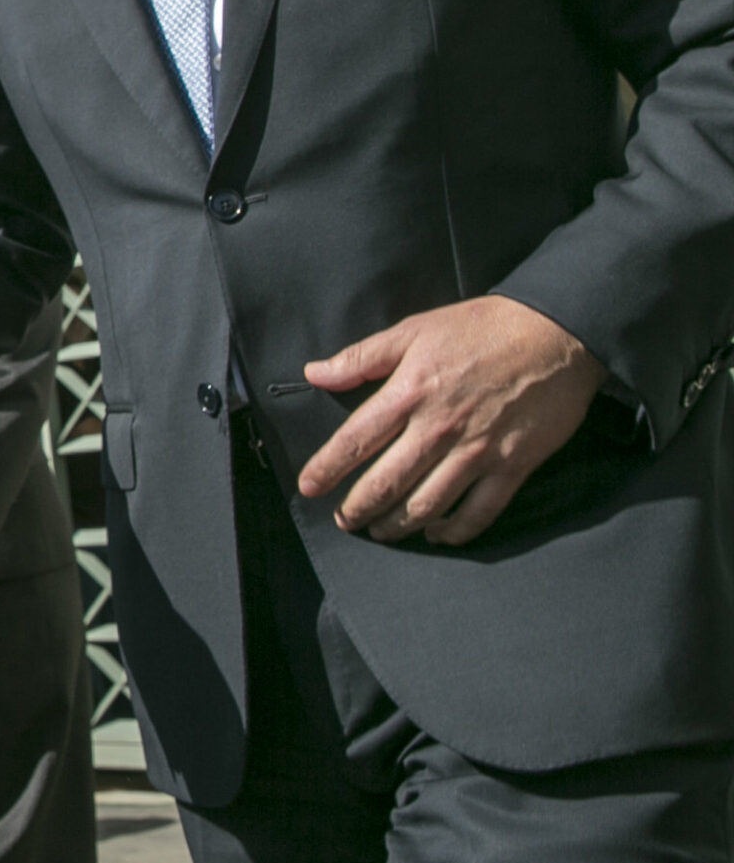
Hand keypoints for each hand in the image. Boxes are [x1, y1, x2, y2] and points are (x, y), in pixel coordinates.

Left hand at [299, 294, 605, 544]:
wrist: (556, 333)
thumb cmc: (480, 328)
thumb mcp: (414, 330)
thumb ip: (361, 357)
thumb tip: (314, 374)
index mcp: (409, 392)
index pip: (355, 440)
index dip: (327, 468)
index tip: (307, 488)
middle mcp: (438, 428)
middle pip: (386, 483)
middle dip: (358, 508)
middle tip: (344, 520)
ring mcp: (477, 451)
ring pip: (427, 505)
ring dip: (398, 525)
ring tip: (381, 531)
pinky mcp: (513, 466)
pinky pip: (478, 512)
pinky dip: (454, 531)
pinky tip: (436, 533)